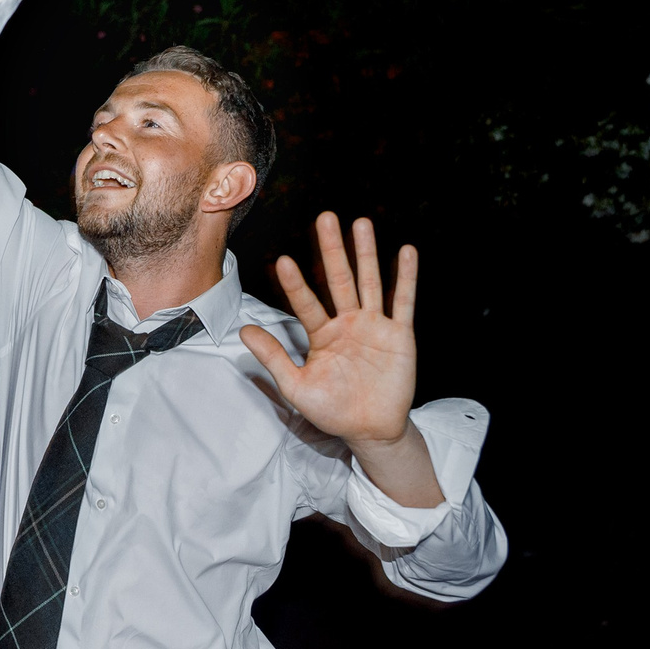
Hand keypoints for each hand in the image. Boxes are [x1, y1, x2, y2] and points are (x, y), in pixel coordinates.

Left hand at [240, 213, 419, 450]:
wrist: (370, 430)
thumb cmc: (333, 410)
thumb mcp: (296, 386)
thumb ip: (273, 356)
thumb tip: (244, 330)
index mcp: (322, 334)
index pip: (306, 303)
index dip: (296, 284)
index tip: (283, 261)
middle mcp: (348, 323)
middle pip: (338, 280)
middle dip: (332, 250)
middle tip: (325, 218)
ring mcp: (375, 325)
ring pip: (370, 282)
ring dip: (366, 253)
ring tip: (360, 223)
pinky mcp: (399, 334)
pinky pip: (404, 301)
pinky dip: (406, 277)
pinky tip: (406, 252)